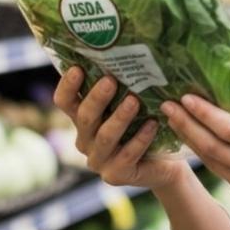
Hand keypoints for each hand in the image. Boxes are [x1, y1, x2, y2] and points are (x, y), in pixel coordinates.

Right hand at [53, 67, 189, 189]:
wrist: (164, 165)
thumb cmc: (145, 126)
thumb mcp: (130, 106)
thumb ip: (120, 89)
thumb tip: (123, 54)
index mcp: (83, 121)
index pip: (65, 102)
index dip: (67, 86)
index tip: (77, 67)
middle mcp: (85, 140)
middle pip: (84, 118)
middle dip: (96, 98)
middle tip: (110, 80)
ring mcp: (98, 161)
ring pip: (105, 137)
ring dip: (119, 118)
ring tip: (134, 101)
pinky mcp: (115, 175)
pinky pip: (127, 155)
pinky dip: (140, 138)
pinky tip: (152, 124)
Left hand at [161, 88, 229, 217]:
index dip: (204, 114)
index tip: (186, 98)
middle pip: (212, 148)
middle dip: (186, 125)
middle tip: (167, 106)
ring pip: (211, 161)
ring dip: (190, 139)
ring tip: (173, 118)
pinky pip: (220, 170)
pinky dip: (204, 152)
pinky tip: (194, 136)